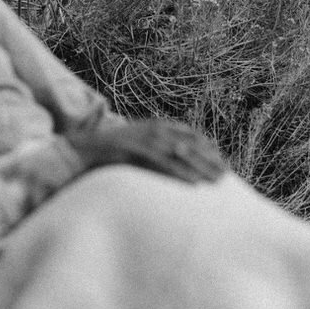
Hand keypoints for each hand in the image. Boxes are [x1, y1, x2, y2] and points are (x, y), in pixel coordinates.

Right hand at [66, 117, 225, 183]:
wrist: (84, 149)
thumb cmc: (114, 151)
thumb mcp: (141, 144)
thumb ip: (160, 148)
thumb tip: (181, 159)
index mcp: (158, 125)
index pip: (192, 135)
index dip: (209, 148)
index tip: (222, 162)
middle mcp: (155, 129)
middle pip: (191, 144)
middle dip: (210, 160)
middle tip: (226, 175)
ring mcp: (145, 139)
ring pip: (180, 154)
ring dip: (200, 168)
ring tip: (215, 181)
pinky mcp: (136, 152)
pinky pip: (163, 164)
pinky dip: (180, 173)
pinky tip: (193, 184)